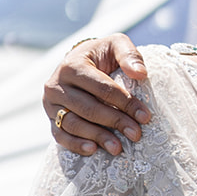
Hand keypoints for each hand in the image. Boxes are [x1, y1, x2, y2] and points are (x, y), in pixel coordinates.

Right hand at [44, 35, 149, 156]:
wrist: (80, 63)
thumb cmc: (101, 55)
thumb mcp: (116, 46)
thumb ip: (129, 55)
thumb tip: (140, 73)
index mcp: (72, 65)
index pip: (102, 88)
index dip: (125, 102)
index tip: (145, 116)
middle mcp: (56, 85)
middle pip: (88, 108)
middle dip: (115, 122)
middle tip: (136, 134)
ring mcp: (51, 104)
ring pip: (73, 124)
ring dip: (97, 136)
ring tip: (118, 148)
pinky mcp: (51, 118)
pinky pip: (60, 136)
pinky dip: (75, 145)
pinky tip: (93, 149)